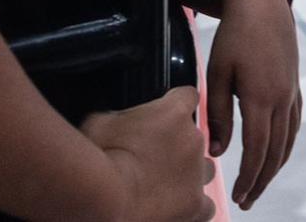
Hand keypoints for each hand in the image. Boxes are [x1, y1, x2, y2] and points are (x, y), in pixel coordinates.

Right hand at [81, 86, 213, 221]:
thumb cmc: (102, 158)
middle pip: (194, 137)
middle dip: (177, 145)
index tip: (165, 115)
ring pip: (205, 170)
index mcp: (174, 112)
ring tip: (163, 185)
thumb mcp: (100, 122)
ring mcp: (197, 173)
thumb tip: (110, 118)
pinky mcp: (195, 204)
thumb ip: (115, 115)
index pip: (188, 96)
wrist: (108, 197)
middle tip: (151, 158)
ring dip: (189, 175)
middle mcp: (193, 139)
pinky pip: (205, 205)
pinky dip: (192, 207)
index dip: (176, 105)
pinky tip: (174, 209)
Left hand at [203, 0, 301, 209]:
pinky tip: (278, 152)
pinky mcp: (295, 84)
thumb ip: (219, 113)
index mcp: (261, 98)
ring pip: (288, 140)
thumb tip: (218, 150)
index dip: (248, 177)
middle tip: (248, 201)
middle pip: (276, 151)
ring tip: (260, 184)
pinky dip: (287, 144)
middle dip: (262, 179)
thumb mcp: (218, 73)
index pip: (257, 149)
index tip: (238, 197)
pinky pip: (295, 123)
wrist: (262, 3)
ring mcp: (292, 92)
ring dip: (275, 166)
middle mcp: (282, 99)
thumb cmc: (234, 36)